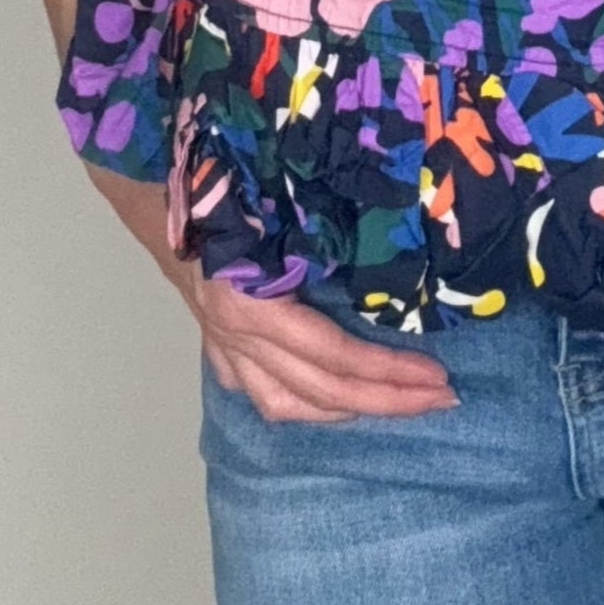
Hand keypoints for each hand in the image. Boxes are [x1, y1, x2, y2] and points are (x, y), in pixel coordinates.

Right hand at [82, 165, 458, 422]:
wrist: (162, 193)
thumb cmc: (231, 194)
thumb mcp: (282, 211)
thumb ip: (328, 241)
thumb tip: (402, 256)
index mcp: (251, 304)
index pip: (333, 354)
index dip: (388, 371)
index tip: (437, 375)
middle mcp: (236, 337)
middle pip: (321, 389)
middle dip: (388, 398)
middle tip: (441, 398)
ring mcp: (224, 349)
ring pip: (287, 404)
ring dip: (348, 411)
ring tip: (400, 404)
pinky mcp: (219, 350)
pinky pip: (262, 395)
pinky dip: (304, 405)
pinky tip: (337, 404)